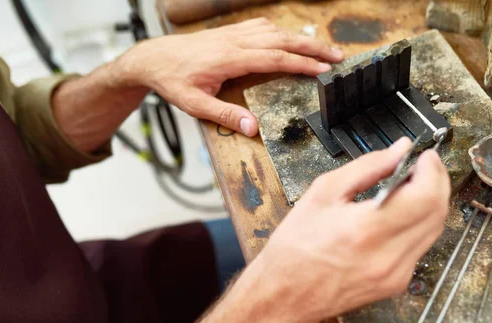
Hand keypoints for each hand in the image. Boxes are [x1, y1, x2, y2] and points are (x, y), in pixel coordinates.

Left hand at [119, 18, 342, 135]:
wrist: (153, 58)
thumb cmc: (173, 81)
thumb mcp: (194, 105)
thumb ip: (224, 116)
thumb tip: (253, 128)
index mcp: (230, 59)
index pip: (275, 58)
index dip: (302, 64)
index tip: (323, 72)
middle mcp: (236, 41)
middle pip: (283, 40)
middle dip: (313, 48)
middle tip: (338, 57)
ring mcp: (234, 34)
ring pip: (275, 30)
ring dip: (301, 39)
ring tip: (323, 49)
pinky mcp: (230, 32)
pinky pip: (262, 26)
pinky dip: (282, 31)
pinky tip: (290, 38)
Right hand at [246, 138, 450, 322]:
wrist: (287, 295)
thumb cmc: (296, 246)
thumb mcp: (323, 193)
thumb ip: (367, 167)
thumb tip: (400, 150)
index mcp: (365, 229)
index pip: (425, 196)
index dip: (432, 171)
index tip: (425, 156)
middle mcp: (387, 256)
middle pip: (438, 212)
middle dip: (437, 182)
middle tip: (423, 166)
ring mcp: (396, 274)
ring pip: (435, 230)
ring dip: (431, 202)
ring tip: (412, 186)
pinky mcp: (397, 283)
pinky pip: (421, 246)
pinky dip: (418, 224)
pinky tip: (402, 214)